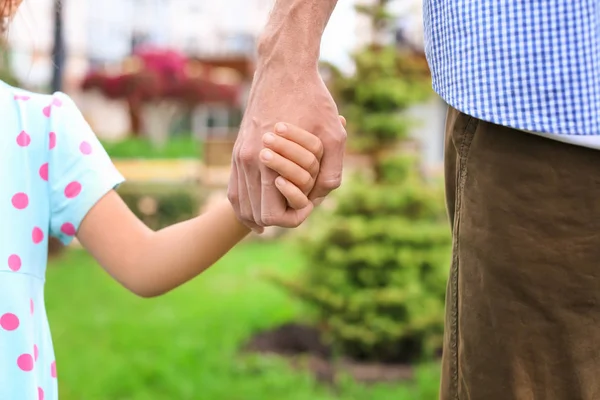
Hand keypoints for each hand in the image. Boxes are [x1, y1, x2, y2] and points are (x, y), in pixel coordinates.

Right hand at [229, 66, 346, 229]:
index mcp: (265, 161)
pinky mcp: (236, 149)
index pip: (271, 215)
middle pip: (254, 215)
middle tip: (298, 205)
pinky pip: (234, 188)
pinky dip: (245, 203)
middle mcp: (245, 161)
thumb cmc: (312, 99)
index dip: (294, 216)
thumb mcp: (334, 135)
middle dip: (278, 217)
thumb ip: (331, 172)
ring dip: (259, 214)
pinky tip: (259, 208)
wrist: (283, 68)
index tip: (310, 203)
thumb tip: (319, 198)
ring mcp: (237, 155)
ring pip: (239, 204)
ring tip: (280, 214)